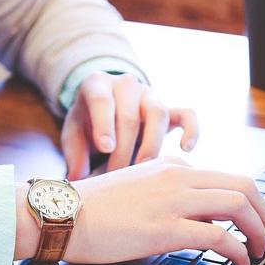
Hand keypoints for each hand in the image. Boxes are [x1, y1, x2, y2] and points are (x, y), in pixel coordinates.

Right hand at [14, 157, 264, 264]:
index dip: (249, 202)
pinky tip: (238, 260)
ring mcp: (173, 200)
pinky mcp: (165, 227)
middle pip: (243, 186)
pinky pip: (219, 235)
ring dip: (259, 230)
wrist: (62, 213)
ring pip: (238, 205)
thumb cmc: (93, 208)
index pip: (226, 177)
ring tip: (259, 250)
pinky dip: (238, 249)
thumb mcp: (138, 188)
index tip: (252, 222)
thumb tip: (198, 216)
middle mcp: (178, 176)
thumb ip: (168, 194)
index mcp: (172, 165)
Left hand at [61, 71, 198, 179]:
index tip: (106, 148)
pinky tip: (186, 149)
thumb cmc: (87, 123)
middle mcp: (126, 85)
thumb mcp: (73, 134)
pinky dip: (191, 129)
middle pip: (129, 115)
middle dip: (123, 150)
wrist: (105, 107)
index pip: (102, 100)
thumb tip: (78, 179)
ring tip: (143, 171)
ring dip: (150, 145)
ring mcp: (150, 95)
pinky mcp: (169, 108)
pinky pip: (186, 114)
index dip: (104, 124)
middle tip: (116, 176)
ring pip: (158, 113)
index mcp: (97, 85)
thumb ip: (74, 154)